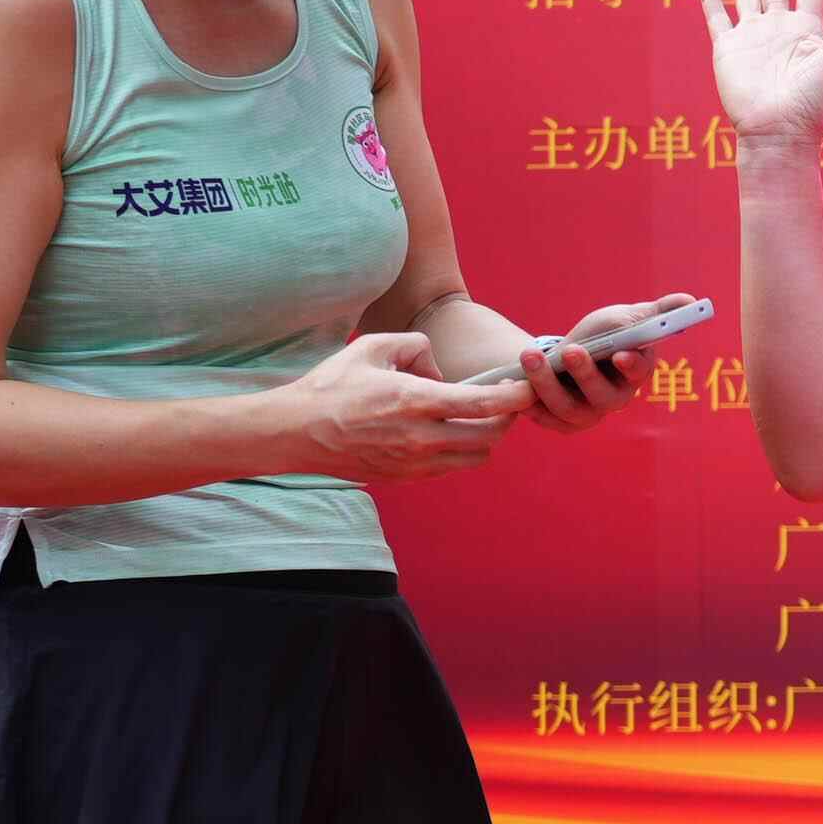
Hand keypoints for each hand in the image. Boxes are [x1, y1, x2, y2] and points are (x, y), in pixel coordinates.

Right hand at [278, 330, 529, 480]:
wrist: (296, 432)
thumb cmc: (332, 386)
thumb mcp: (373, 346)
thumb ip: (416, 346)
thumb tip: (439, 369)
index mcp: (415, 401)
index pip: (484, 405)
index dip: (515, 397)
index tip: (526, 387)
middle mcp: (420, 437)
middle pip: (490, 437)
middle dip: (506, 418)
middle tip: (504, 401)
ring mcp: (415, 462)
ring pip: (475, 457)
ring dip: (485, 438)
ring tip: (476, 417)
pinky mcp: (406, 477)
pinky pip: (450, 467)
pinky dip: (459, 451)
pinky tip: (446, 432)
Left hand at [511, 296, 699, 430]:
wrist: (563, 356)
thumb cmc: (601, 335)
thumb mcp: (624, 317)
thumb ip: (656, 311)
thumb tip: (691, 301)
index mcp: (634, 372)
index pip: (639, 372)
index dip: (632, 365)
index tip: (621, 352)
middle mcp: (613, 399)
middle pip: (603, 397)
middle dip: (585, 375)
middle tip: (570, 350)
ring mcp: (584, 414)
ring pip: (567, 408)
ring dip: (546, 382)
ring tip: (529, 355)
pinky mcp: (557, 422)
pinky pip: (540, 415)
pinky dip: (525, 397)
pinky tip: (510, 378)